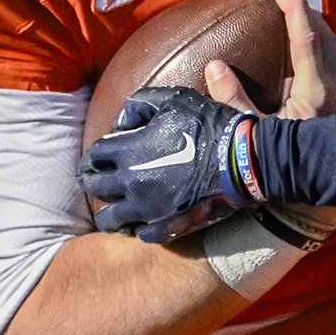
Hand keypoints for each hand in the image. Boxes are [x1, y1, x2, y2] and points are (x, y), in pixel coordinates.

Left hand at [77, 88, 251, 242]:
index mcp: (128, 150)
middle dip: (93, 182)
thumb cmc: (210, 125)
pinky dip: (136, 229)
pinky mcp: (166, 226)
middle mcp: (130, 182)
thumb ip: (140, 104)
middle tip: (97, 182)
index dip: (92, 157)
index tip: (96, 159)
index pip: (93, 156)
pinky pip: (139, 235)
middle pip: (94, 187)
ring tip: (113, 210)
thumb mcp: (174, 99)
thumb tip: (120, 119)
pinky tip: (139, 224)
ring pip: (110, 219)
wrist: (243, 160)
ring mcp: (147, 208)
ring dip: (108, 213)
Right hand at [204, 0, 335, 240]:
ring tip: (295, 24)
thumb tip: (215, 67)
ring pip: (333, 55)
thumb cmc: (276, 168)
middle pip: (327, 40)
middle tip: (287, 1)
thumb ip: (231, 99)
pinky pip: (329, 71)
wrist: (307, 200)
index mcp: (314, 92)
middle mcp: (332, 93)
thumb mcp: (247, 134)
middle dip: (309, 16)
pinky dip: (316, 56)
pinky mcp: (334, 113)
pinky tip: (298, 63)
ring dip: (316, 35)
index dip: (294, 9)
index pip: (307, 38)